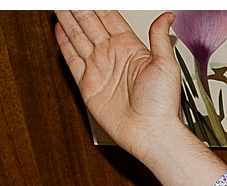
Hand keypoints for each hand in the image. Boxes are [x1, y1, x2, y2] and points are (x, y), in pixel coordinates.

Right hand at [53, 10, 183, 156]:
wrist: (150, 132)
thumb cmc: (162, 104)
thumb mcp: (166, 65)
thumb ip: (160, 37)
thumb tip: (168, 16)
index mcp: (130, 48)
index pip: (109, 18)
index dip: (97, 5)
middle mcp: (113, 56)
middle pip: (89, 23)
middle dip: (78, 8)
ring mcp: (99, 69)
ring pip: (78, 36)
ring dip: (67, 19)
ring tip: (59, 5)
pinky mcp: (88, 84)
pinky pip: (72, 59)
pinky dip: (64, 43)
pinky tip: (59, 28)